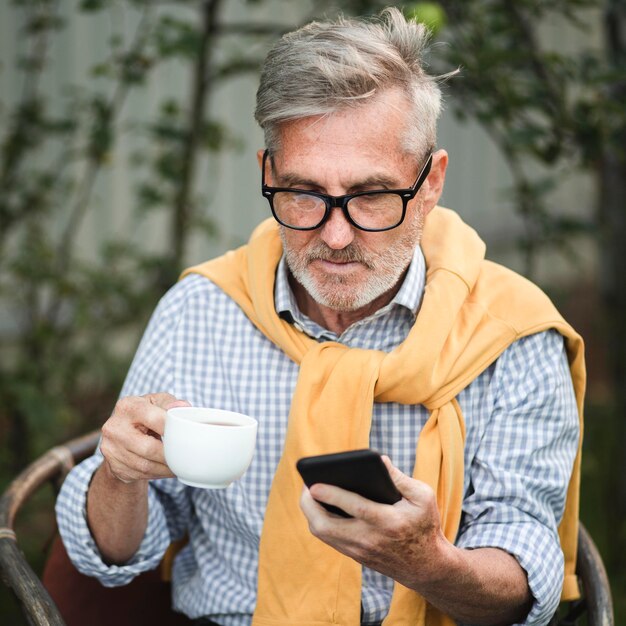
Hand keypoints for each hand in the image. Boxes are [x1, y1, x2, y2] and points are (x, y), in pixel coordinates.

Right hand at [100, 392, 190, 483]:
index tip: (187, 436)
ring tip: (181, 465)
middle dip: (170, 455)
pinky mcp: (114, 466)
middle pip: (148, 448)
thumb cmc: (146, 415)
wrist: (121, 435)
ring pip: (145, 465)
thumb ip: (170, 403)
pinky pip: (140, 474)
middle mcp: (115, 427)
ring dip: (166, 468)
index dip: (171, 428)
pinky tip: (168, 470)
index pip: (153, 418)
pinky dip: (158, 474)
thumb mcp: (157, 402)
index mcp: (128, 406)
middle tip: (187, 457)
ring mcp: (111, 449)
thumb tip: (183, 407)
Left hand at [299, 456, 449, 589]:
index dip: (332, 495)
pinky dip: (320, 520)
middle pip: (326, 526)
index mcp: (388, 522)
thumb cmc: (424, 526)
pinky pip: (328, 537)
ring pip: (323, 533)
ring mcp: (359, 550)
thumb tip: (379, 460)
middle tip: (306, 484)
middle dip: (309, 505)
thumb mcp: (423, 498)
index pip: (355, 507)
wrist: (427, 567)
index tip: (314, 484)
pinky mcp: (354, 555)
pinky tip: (318, 505)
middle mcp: (369, 539)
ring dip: (311, 512)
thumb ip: (401, 478)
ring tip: (309, 491)